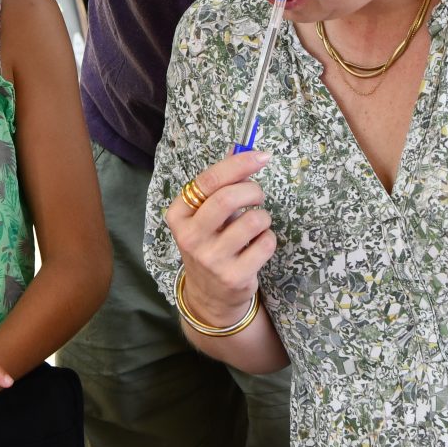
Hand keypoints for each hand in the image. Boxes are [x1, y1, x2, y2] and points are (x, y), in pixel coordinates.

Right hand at [162, 149, 272, 327]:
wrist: (210, 296)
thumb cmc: (210, 244)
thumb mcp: (204, 216)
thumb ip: (219, 186)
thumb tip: (244, 150)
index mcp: (179, 215)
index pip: (208, 180)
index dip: (238, 164)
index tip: (262, 156)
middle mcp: (190, 237)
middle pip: (228, 198)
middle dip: (253, 190)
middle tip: (258, 196)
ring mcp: (211, 259)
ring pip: (253, 220)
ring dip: (263, 217)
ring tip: (256, 225)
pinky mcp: (233, 277)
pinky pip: (266, 243)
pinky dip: (268, 239)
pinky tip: (257, 246)